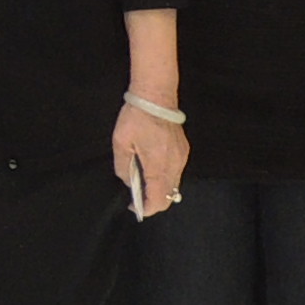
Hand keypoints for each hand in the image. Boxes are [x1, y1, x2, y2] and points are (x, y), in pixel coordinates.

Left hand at [111, 103, 189, 222]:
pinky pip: (176, 173)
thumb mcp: (121, 143)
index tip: (133, 206)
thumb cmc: (136, 118)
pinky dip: (165, 178)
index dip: (146, 209)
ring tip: (143, 182)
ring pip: (174, 185)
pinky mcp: (183, 151)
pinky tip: (152, 169)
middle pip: (169, 197)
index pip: (158, 200)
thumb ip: (123, 167)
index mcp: (158, 165)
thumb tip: (129, 182)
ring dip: (160, 190)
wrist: (156, 95)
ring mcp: (181, 158)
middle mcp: (174, 165)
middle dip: (153, 202)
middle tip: (137, 197)